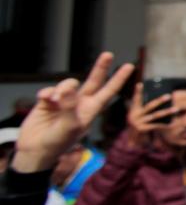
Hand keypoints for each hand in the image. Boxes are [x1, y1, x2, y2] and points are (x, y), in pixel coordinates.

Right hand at [14, 53, 133, 172]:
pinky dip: (46, 93)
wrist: (35, 150)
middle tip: (108, 54)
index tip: (130, 67)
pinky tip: (44, 100)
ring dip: (61, 89)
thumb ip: (70, 107)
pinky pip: (48, 90)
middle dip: (100, 68)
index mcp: (91, 110)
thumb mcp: (69, 127)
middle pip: (93, 81)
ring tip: (54, 101)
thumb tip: (68, 88)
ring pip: (67, 84)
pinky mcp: (47, 101)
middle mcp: (79, 103)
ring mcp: (63, 101)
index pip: (108, 92)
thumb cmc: (58, 142)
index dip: (118, 80)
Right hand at [127, 84, 176, 139]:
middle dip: (160, 100)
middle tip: (169, 95)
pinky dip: (165, 124)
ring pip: (156, 115)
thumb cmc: (138, 122)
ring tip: (177, 108)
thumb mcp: (138, 114)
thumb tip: (157, 98)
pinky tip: (173, 123)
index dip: (137, 91)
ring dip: (167, 112)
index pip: (136, 99)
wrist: (132, 137)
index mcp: (133, 109)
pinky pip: (157, 125)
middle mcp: (135, 115)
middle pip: (150, 106)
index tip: (140, 84)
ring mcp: (139, 122)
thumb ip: (143, 107)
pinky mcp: (143, 129)